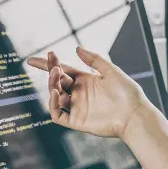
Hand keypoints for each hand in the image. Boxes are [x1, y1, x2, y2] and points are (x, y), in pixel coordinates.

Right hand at [26, 46, 150, 138]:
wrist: (135, 114)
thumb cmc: (127, 92)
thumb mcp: (111, 71)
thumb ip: (94, 60)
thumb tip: (76, 48)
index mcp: (86, 81)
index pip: (63, 71)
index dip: (48, 65)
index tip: (33, 59)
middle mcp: (79, 93)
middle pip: (58, 81)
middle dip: (51, 72)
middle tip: (53, 65)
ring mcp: (77, 107)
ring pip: (55, 96)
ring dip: (52, 85)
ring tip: (57, 74)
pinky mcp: (76, 121)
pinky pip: (58, 114)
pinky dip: (52, 104)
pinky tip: (55, 92)